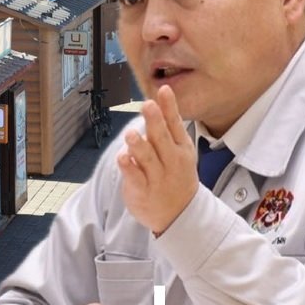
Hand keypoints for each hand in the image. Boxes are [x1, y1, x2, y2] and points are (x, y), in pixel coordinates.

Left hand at [117, 85, 197, 233]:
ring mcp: (157, 177)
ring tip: (131, 134)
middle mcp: (171, 161)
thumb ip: (169, 126)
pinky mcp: (142, 191)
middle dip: (155, 121)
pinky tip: (122, 157)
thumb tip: (160, 95)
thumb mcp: (180, 151)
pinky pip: (134, 177)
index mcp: (182, 149)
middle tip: (147, 105)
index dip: (169, 107)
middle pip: (162, 139)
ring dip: (139, 145)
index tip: (163, 89)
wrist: (180, 215)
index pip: (175, 124)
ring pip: (147, 158)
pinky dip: (128, 167)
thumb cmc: (177, 176)